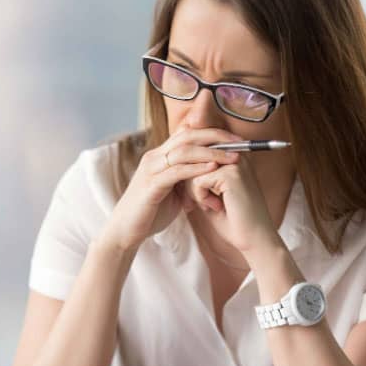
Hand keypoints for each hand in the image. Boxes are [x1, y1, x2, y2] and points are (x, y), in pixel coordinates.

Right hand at [100, 126, 242, 249]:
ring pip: (184, 150)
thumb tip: (207, 175)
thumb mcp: (173, 191)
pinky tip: (212, 168)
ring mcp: (151, 169)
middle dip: (216, 136)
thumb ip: (187, 179)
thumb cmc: (150, 212)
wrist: (126, 231)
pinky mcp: (150, 185)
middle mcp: (154, 157)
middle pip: (188, 135)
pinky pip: (176, 171)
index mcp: (160, 156)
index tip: (236, 140)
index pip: (188, 134)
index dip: (213, 133)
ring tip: (233, 156)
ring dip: (211, 152)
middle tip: (240, 142)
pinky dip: (196, 168)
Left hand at [179, 151, 278, 254]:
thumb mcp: (211, 192)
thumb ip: (198, 176)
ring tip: (211, 205)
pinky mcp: (231, 174)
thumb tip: (176, 165)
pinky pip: (197, 180)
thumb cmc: (234, 219)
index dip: (191, 176)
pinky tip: (215, 207)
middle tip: (194, 203)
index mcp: (233, 155)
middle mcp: (236, 153)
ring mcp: (235, 162)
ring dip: (195, 191)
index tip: (193, 198)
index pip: (198, 154)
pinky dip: (200, 197)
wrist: (256, 239)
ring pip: (193, 169)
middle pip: (194, 159)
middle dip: (189, 184)